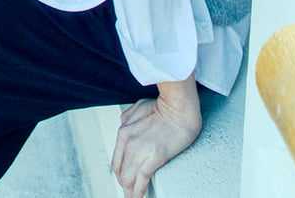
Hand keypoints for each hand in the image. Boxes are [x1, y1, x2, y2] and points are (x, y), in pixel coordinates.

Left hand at [110, 78, 201, 197]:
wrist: (179, 106)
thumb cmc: (162, 106)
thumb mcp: (136, 109)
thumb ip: (127, 121)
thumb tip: (124, 129)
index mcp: (123, 131)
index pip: (116, 163)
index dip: (120, 176)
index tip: (126, 183)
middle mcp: (128, 141)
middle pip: (121, 174)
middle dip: (125, 188)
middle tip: (130, 195)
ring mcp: (141, 149)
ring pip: (129, 180)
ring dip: (131, 193)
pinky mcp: (155, 156)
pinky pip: (142, 180)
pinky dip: (139, 193)